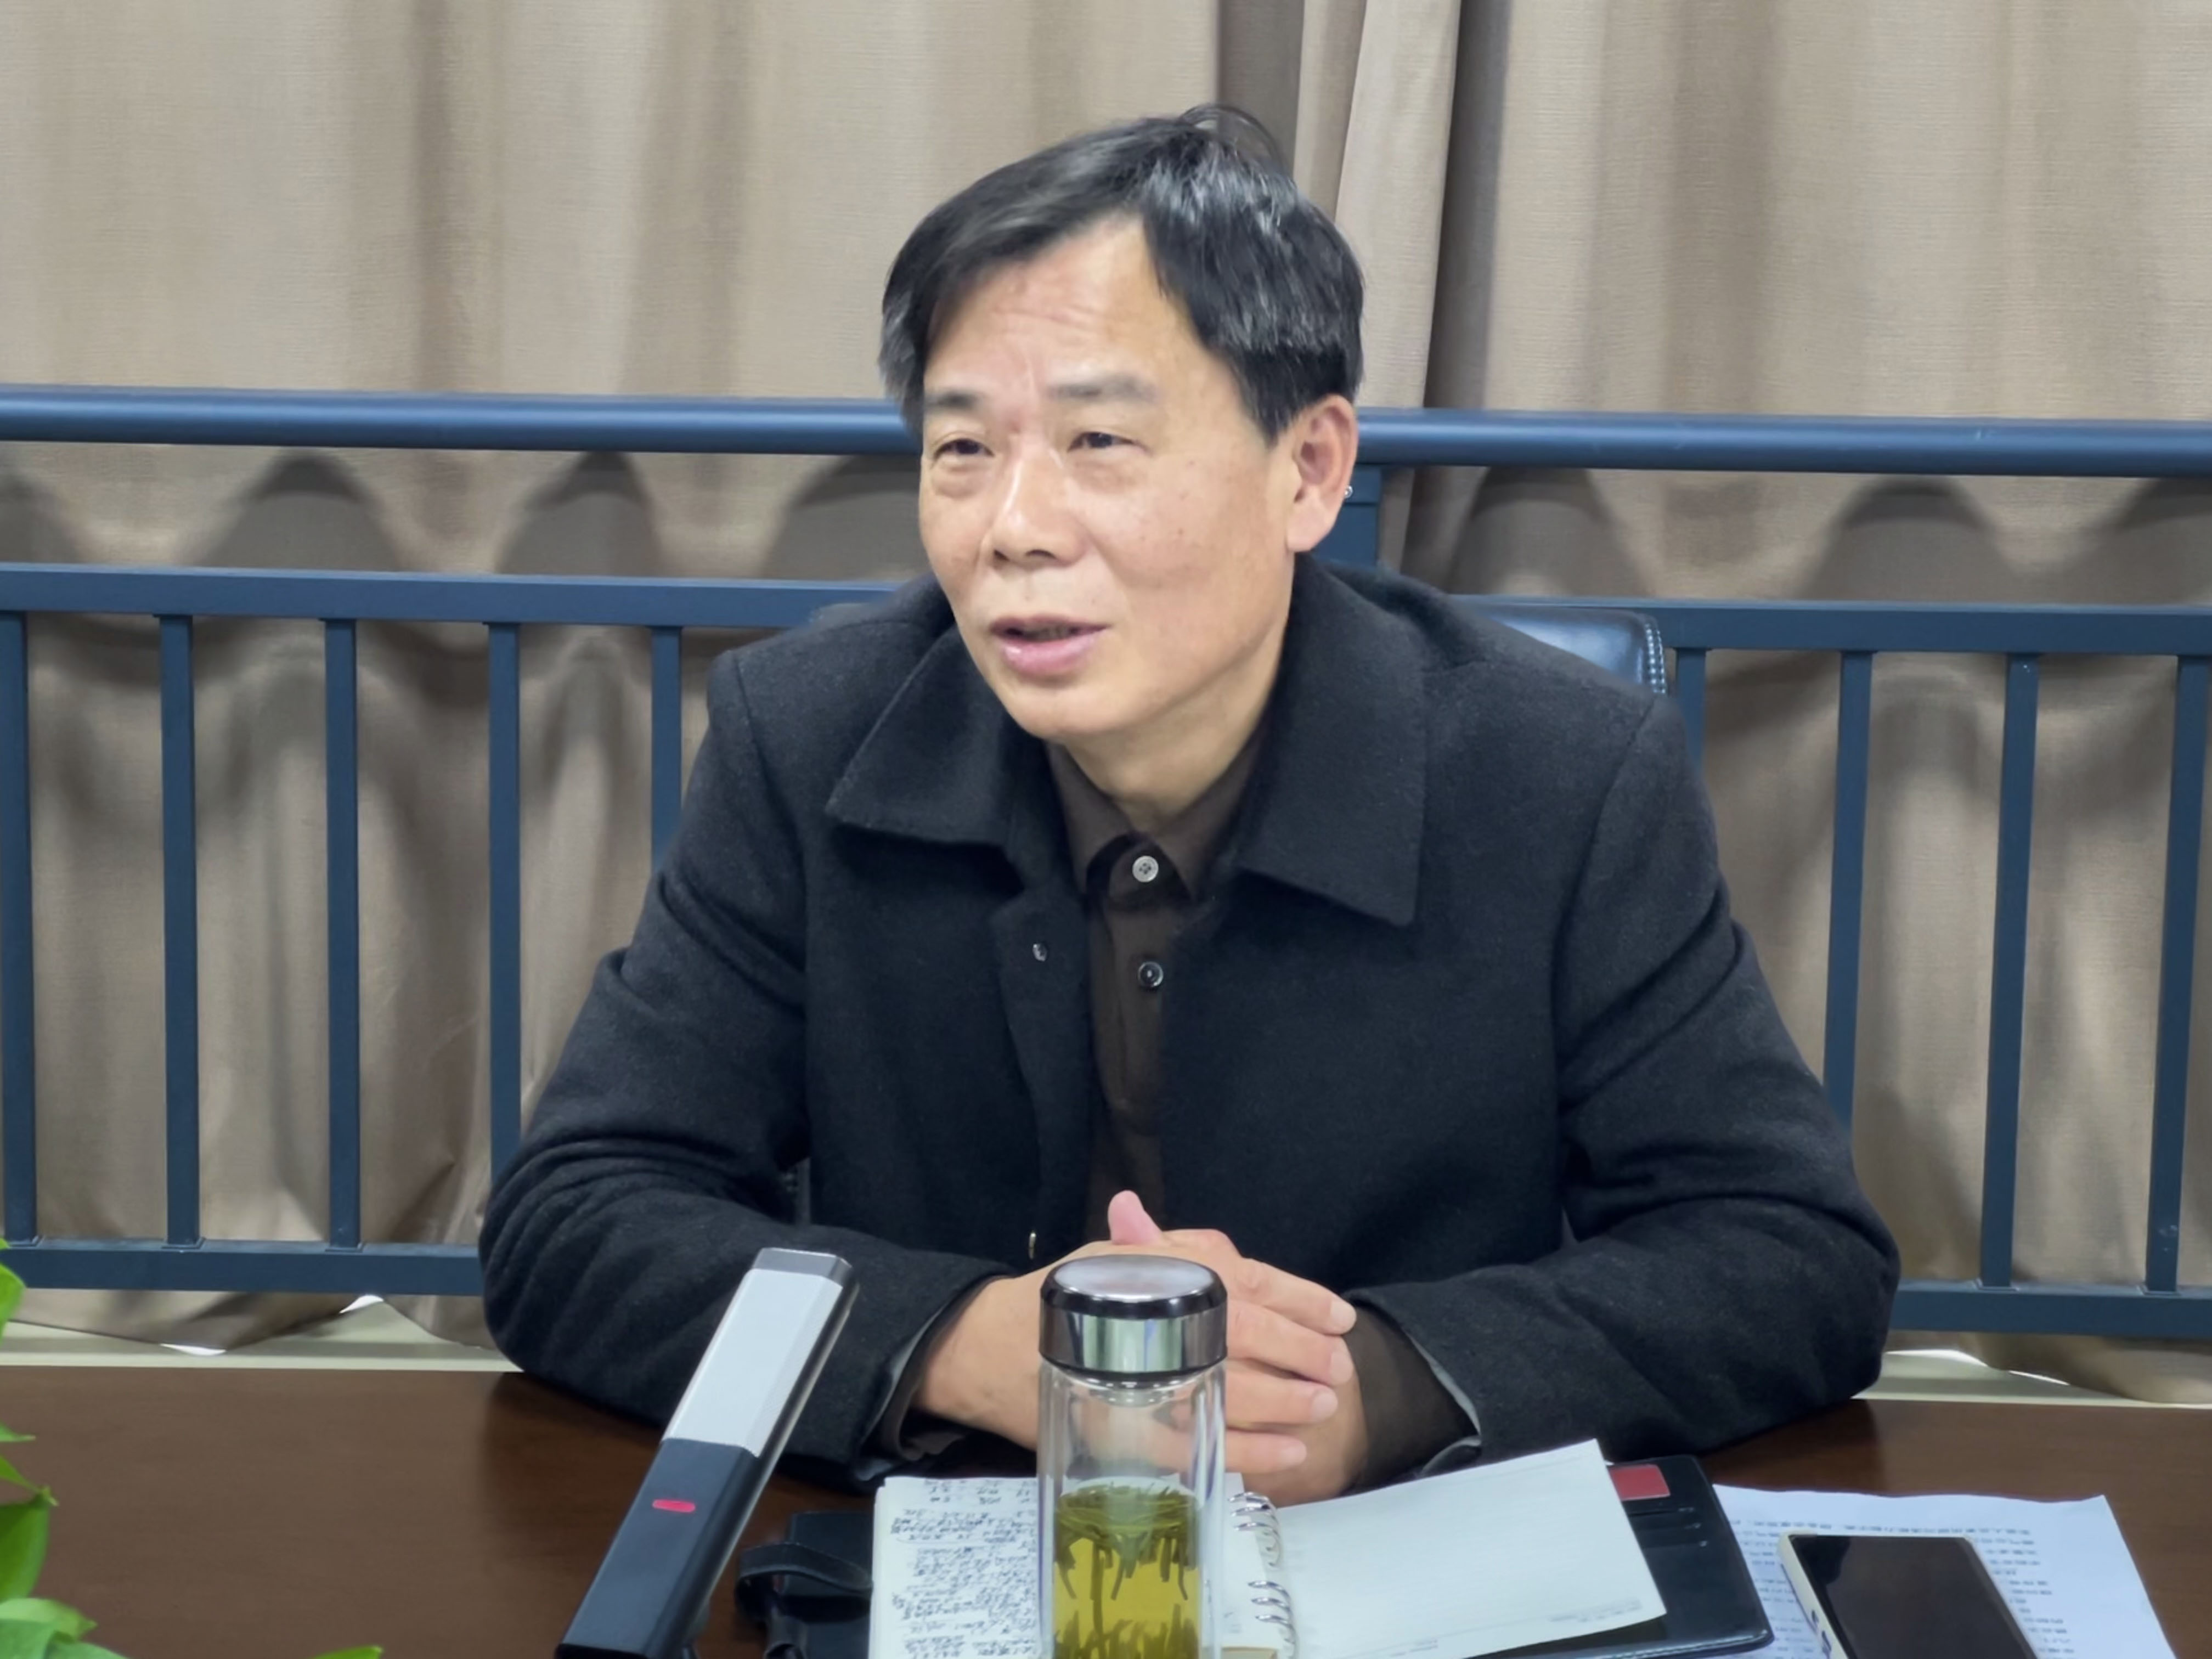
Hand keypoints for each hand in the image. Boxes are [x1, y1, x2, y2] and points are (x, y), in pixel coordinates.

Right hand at [916, 1193, 1357, 1482]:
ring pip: (1230, 1394)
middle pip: (1246, 1338)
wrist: (989, 1350)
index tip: (1339, 1317)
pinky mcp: (1129, 1434)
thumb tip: (1227, 1251)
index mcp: (1156, 1273)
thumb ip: (1176, 1251)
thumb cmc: (1061, 1300)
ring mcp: (1140, 1382)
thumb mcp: (1115, 1258)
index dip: (1300, 1299)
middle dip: (1301, 1355)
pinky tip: (1286, 1458)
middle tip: (1339, 1371)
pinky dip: (1247, 1453)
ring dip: (1285, 1407)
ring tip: (1322, 1412)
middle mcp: (1152, 1323)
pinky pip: (1199, 1447)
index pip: (1245, 1280)